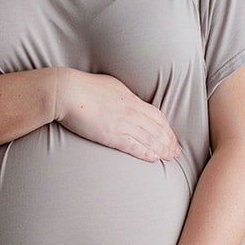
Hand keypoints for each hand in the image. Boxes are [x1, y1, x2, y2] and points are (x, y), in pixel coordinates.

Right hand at [54, 69, 180, 163]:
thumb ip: (122, 95)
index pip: (156, 115)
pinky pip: (134, 146)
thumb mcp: (111, 85)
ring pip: (149, 139)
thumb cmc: (84, 86)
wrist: (68, 91)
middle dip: (169, 141)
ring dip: (162, 149)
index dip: (167, 128)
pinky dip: (146, 153)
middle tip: (177, 152)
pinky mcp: (112, 135)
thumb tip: (128, 99)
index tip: (172, 136)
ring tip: (170, 157)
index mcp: (131, 99)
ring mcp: (123, 124)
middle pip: (157, 128)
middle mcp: (131, 112)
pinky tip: (154, 159)